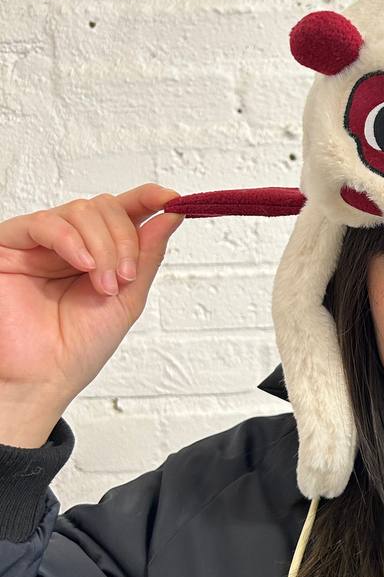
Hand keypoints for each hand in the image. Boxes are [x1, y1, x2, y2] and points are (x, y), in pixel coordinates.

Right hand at [0, 185, 183, 412]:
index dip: (148, 198)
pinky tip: (82, 266)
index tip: (173, 200)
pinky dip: (72, 241)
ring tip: (103, 285)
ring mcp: (40, 242)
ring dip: (103, 247)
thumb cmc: (76, 348)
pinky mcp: (11, 245)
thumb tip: (172, 215)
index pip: (123, 211)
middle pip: (106, 207)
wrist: (39, 378)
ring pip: (82, 210)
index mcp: (97, 253)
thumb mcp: (127, 299)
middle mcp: (69, 243)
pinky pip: (46, 222)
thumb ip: (147, 255)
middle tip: (125, 277)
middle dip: (125, 239)